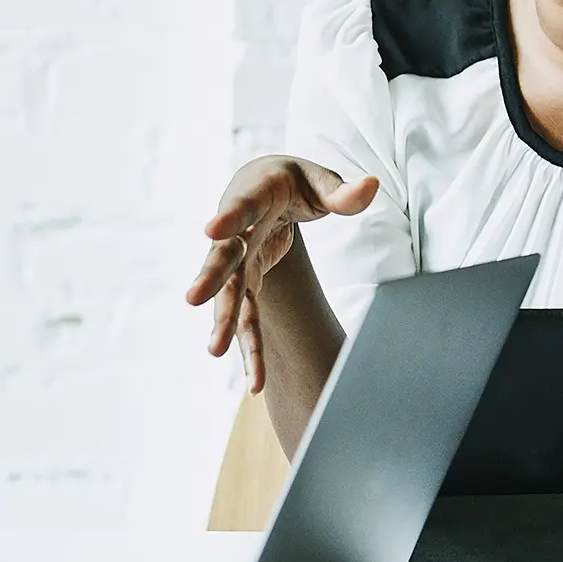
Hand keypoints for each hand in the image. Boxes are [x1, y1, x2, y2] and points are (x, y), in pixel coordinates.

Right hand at [184, 156, 379, 393]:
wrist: (264, 189)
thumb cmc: (292, 182)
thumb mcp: (318, 180)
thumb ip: (341, 190)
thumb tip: (370, 187)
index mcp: (254, 194)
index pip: (241, 207)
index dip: (228, 218)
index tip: (211, 230)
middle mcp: (238, 232)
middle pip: (223, 256)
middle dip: (210, 277)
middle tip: (193, 298)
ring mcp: (239, 261)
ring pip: (230, 295)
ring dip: (224, 322)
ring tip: (214, 350)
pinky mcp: (247, 283)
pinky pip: (247, 317)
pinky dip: (251, 347)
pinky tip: (256, 382)